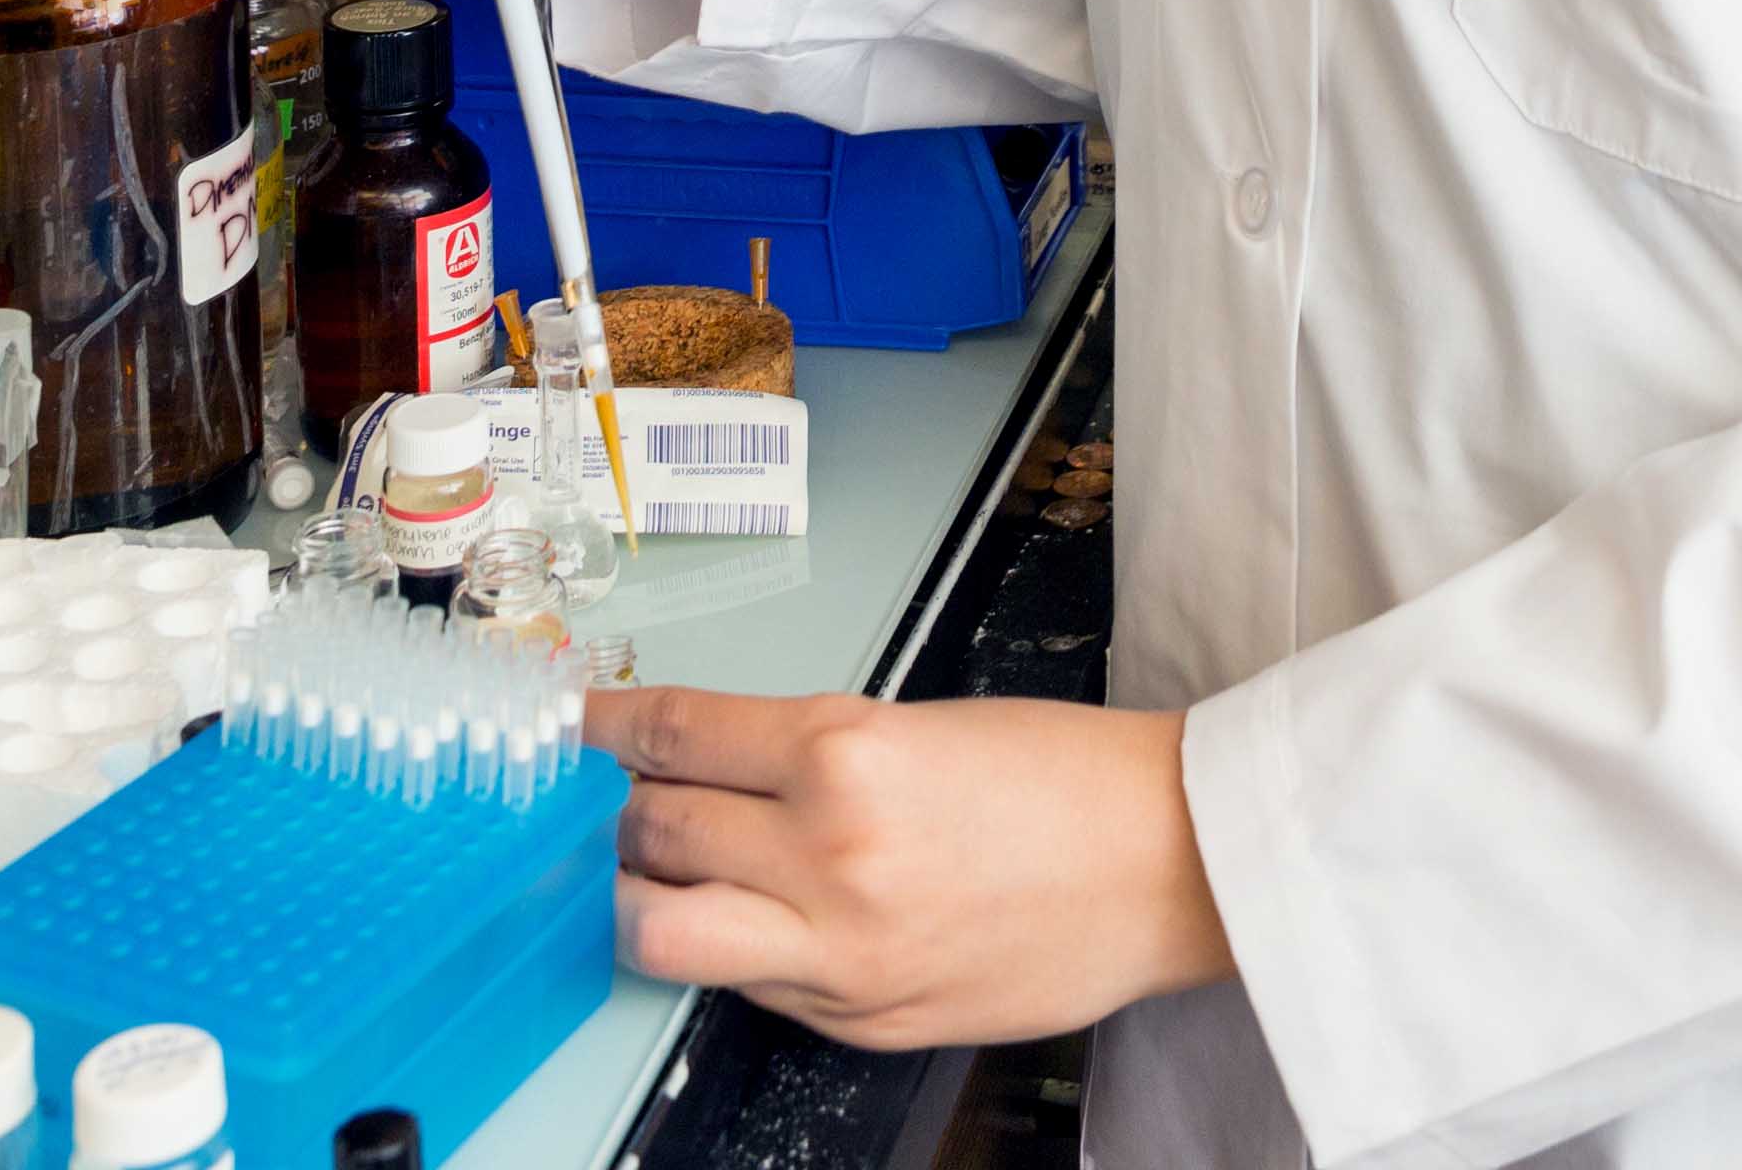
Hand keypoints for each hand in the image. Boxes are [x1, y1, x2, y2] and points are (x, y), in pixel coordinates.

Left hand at [598, 687, 1233, 1048]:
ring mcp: (839, 951)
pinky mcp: (860, 1018)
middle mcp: (827, 853)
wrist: (1168, 865)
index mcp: (845, 752)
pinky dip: (728, 951)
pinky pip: (748, 987)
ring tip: (641, 875)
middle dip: (614, 809)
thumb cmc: (1065, 779)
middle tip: (604, 797)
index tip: (572, 727)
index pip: (671, 734)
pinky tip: (741, 923)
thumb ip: (805, 751)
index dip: (602, 729)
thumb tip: (703, 767)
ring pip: (661, 932)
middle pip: (651, 829)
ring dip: (636, 897)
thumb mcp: (917, 724)